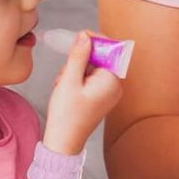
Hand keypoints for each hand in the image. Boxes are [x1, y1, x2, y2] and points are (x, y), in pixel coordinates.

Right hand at [44, 31, 122, 153]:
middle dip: (80, 60)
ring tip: (63, 85)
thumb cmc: (66, 116)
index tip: (79, 36)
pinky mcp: (101, 97)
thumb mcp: (68, 80)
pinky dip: (77, 79)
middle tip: (65, 73)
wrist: (64, 142)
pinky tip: (66, 89)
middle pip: (100, 58)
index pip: (110, 50)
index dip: (95, 40)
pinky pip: (91, 79)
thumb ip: (78, 55)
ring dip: (75, 71)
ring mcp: (109, 92)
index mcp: (112, 81)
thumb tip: (84, 36)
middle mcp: (115, 86)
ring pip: (92, 68)